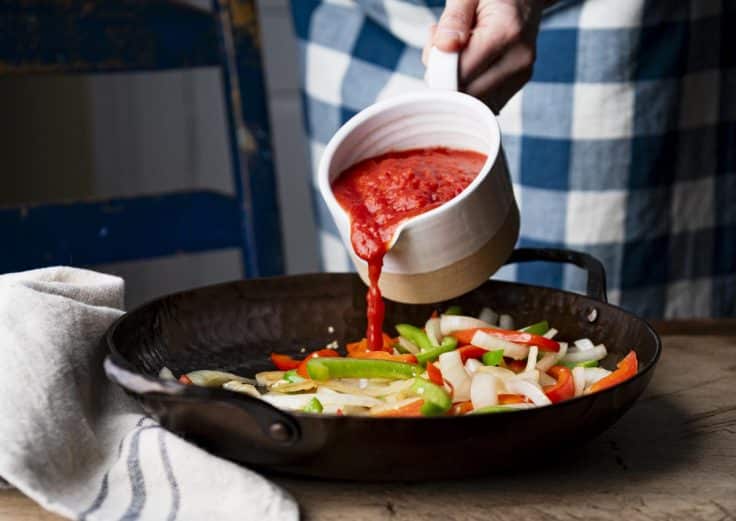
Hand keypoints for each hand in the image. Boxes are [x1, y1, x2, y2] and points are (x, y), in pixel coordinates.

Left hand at [423, 0, 548, 111]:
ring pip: (473, 101)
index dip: (439, 66)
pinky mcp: (517, 85)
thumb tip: (444, 47)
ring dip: (456, 84)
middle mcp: (519, 58)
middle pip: (467, 91)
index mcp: (507, 32)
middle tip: (443, 50)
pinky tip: (469, 66)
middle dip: (446, 76)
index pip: (462, 71)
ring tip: (458, 55)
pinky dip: (468, 88)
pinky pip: (482, 101)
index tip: (435, 49)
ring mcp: (521, 75)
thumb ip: (453, 20)